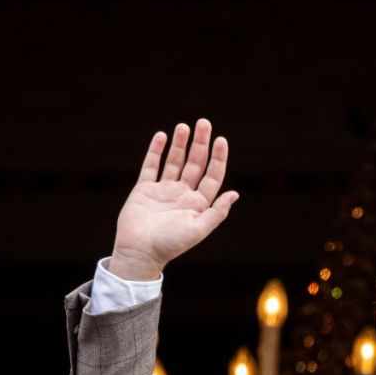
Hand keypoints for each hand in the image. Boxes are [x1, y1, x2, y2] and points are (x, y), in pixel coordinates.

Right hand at [109, 119, 238, 278]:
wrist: (140, 252)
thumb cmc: (171, 244)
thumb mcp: (199, 229)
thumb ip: (217, 212)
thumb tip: (235, 194)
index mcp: (198, 204)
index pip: (212, 176)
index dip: (218, 158)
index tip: (221, 140)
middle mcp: (183, 195)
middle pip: (195, 164)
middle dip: (200, 144)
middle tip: (204, 122)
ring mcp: (163, 191)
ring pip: (174, 161)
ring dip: (180, 144)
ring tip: (184, 126)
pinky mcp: (144, 189)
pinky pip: (151, 166)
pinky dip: (156, 151)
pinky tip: (162, 136)